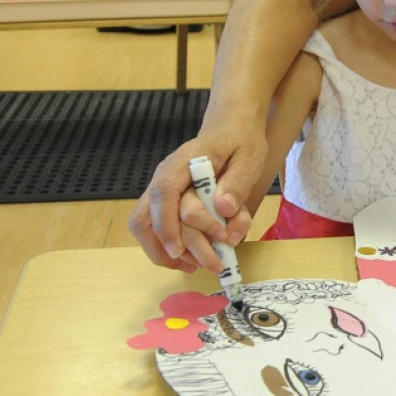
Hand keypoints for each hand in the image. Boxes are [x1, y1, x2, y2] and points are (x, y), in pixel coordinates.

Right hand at [127, 127, 266, 271]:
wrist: (231, 129)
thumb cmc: (240, 141)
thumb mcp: (249, 156)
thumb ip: (237, 181)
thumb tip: (223, 207)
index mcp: (182, 163)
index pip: (163, 194)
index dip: (167, 225)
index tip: (182, 250)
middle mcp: (165, 178)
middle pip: (147, 218)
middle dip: (177, 248)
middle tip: (213, 264)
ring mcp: (163, 192)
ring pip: (145, 229)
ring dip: (167, 254)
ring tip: (200, 266)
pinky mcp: (169, 204)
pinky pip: (157, 230)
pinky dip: (170, 250)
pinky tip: (193, 260)